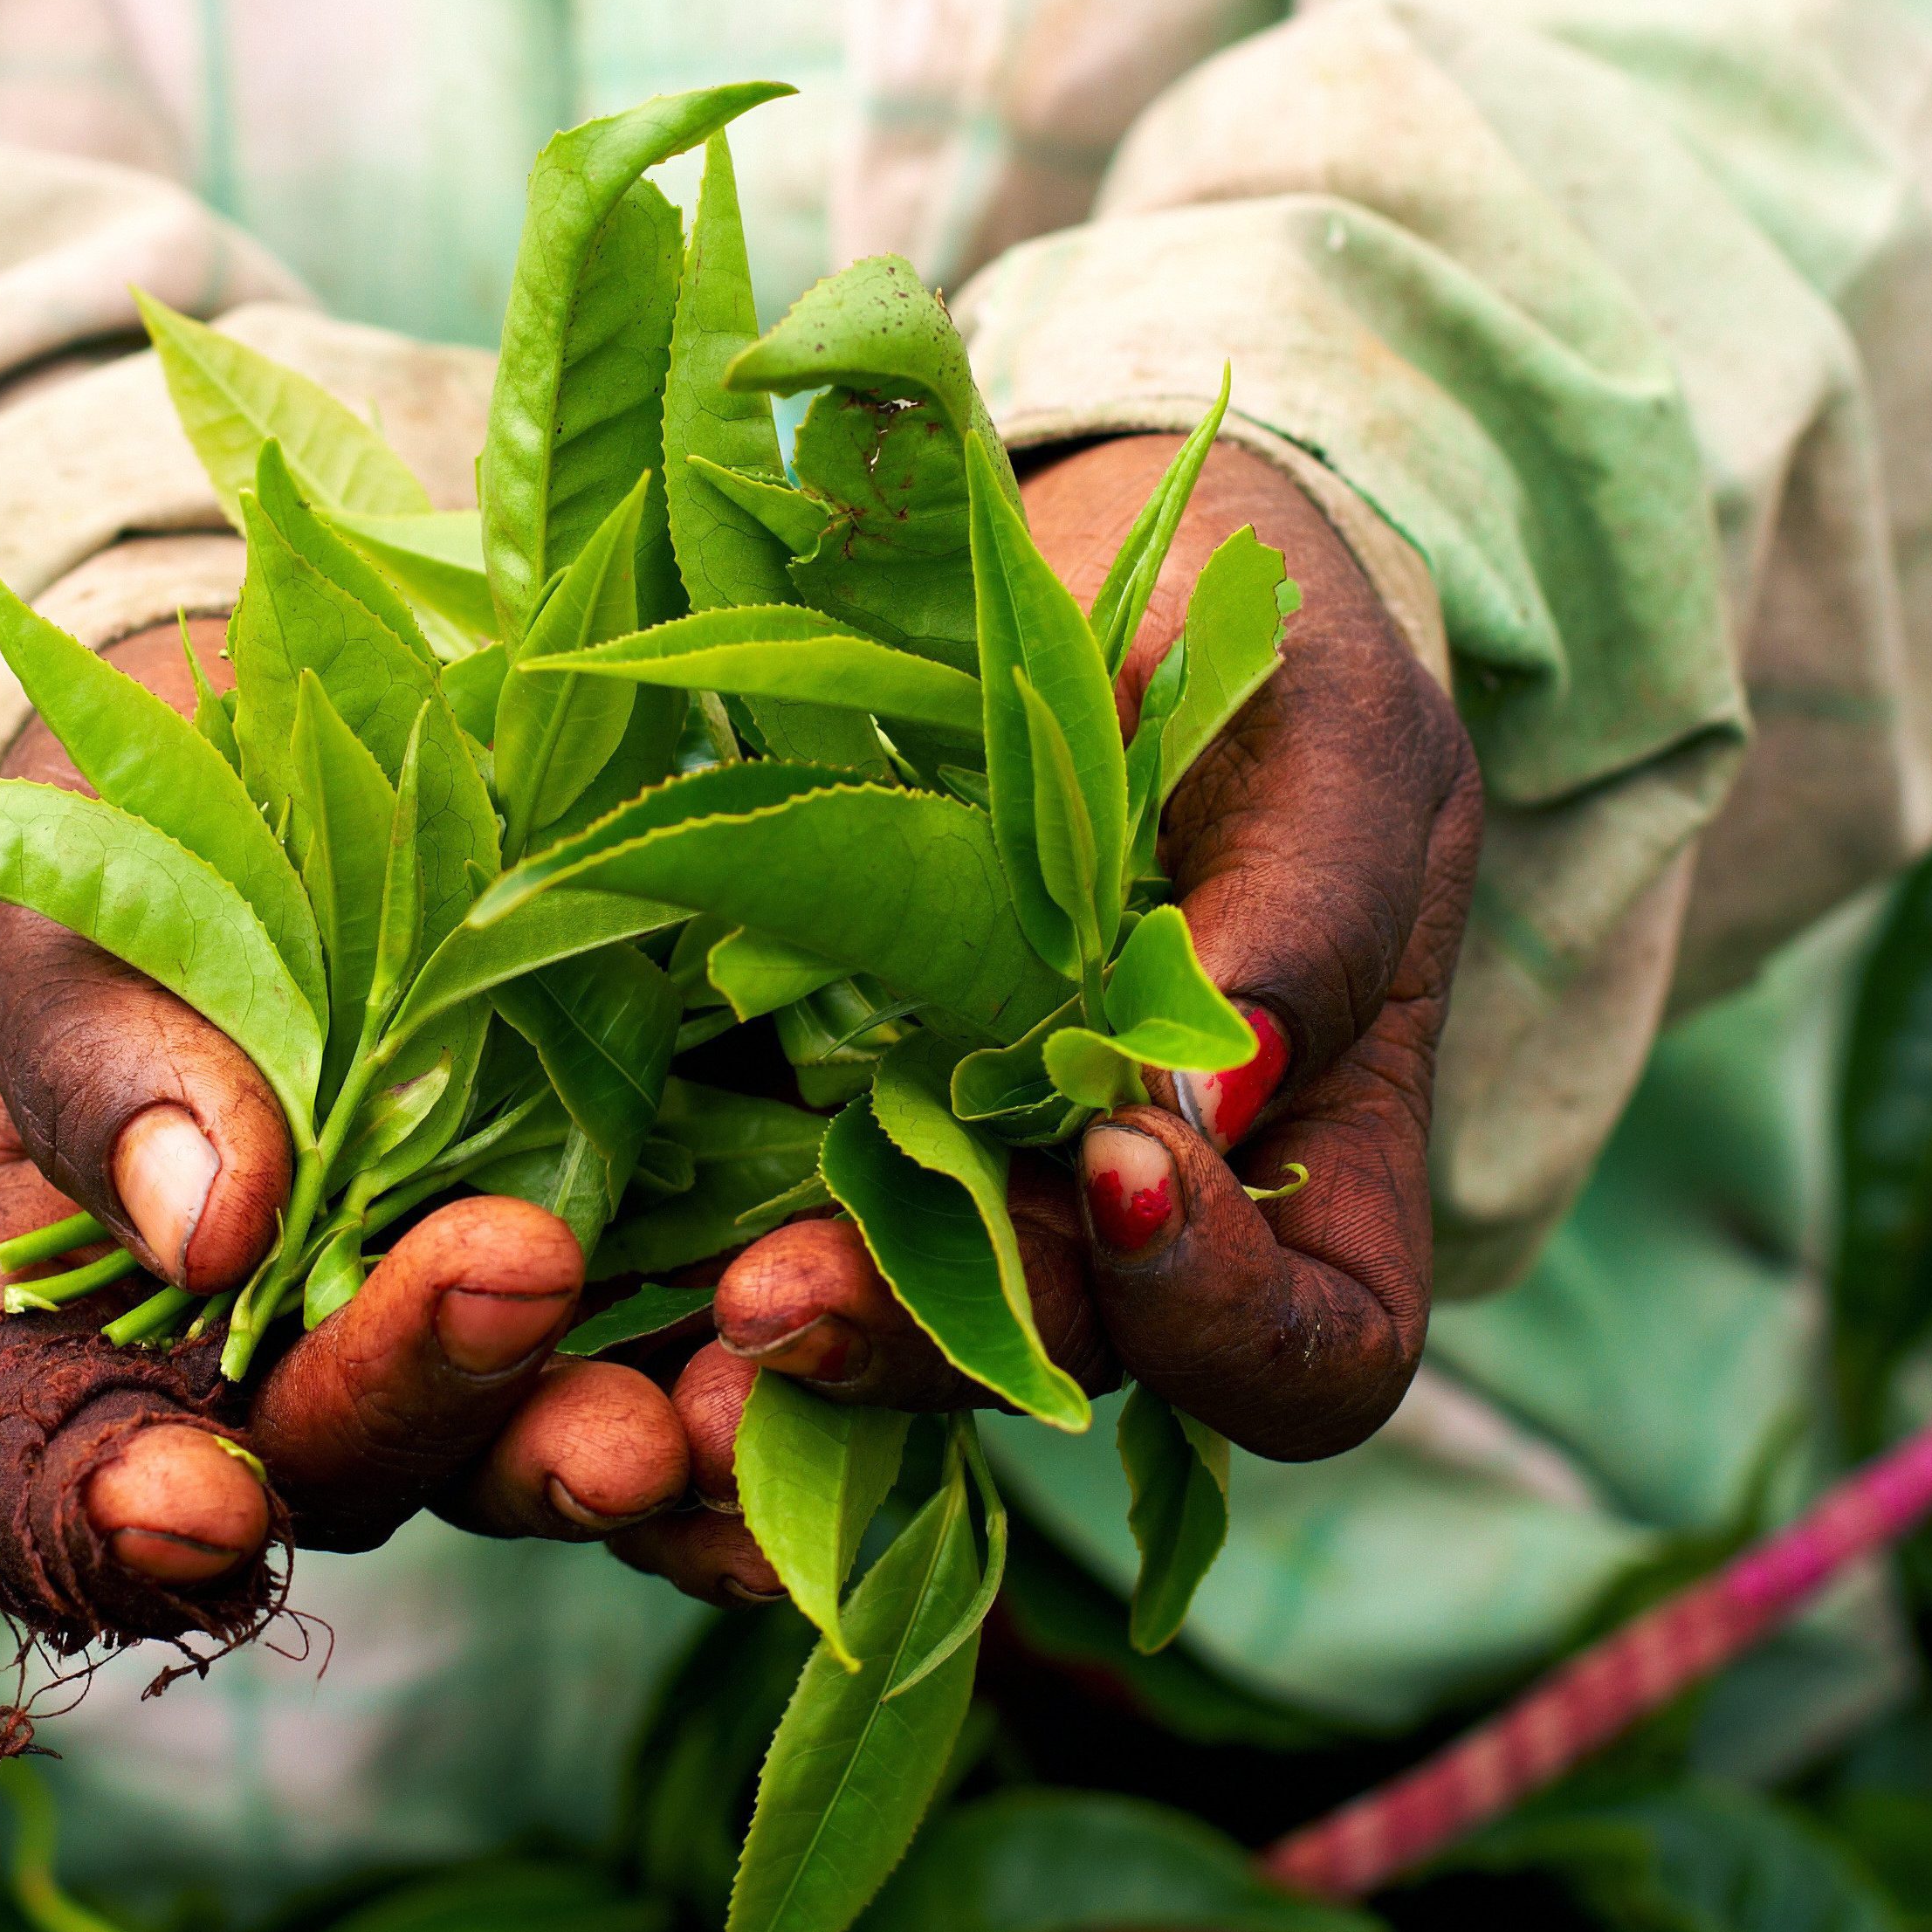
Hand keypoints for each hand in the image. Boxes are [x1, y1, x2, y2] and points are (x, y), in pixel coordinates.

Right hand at [0, 624, 699, 1652]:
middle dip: (444, 1406)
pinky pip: (703, 1356)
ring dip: (629, 1446)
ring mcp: (469, 1331)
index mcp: (82, 1326)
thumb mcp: (63, 909)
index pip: (65, 1488)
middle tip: (527, 1304)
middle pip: (353, 1463)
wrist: (292, 749)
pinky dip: (774, 1375)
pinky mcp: (635, 1256)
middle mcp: (287, 1371)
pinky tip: (819, 1343)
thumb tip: (208, 1223)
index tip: (184, 1507)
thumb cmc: (117, 847)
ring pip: (540, 1448)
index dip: (113, 1530)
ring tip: (705, 1402)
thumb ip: (102, 1056)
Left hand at [628, 438, 1480, 1597]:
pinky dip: (692, 1245)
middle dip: (932, 1343)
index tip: (1127, 1165)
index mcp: (1314, 1170)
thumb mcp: (1330, 735)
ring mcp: (973, 1187)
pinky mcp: (818, 1117)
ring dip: (799, 1326)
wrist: (1095, 566)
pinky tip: (601, 1234)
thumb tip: (1212, 1107)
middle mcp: (1138, 1227)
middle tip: (785, 1294)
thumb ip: (1310, 908)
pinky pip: (763, 1223)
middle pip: (1062, 1365)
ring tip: (705, 1295)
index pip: (1314, 1354)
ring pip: (893, 1327)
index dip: (1226, 1318)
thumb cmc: (1267, 644)